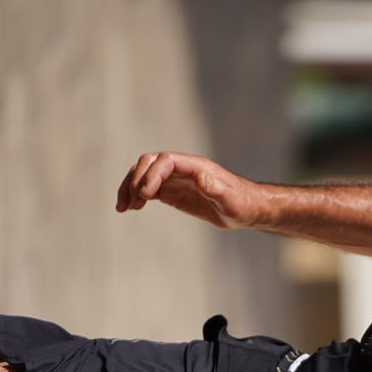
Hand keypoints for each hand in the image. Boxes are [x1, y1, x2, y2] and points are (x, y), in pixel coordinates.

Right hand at [114, 151, 259, 229]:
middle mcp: (183, 169)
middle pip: (149, 163)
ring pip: (144, 175)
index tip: (145, 194)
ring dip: (130, 187)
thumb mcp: (231, 199)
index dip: (152, 174)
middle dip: (135, 179)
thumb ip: (216, 188)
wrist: (248, 210)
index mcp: (196, 167)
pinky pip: (149, 189)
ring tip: (123, 207)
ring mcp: (176, 180)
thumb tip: (200, 176)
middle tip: (131, 201)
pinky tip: (129, 208)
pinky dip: (136, 196)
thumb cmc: (243, 204)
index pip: (166, 161)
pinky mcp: (173, 192)